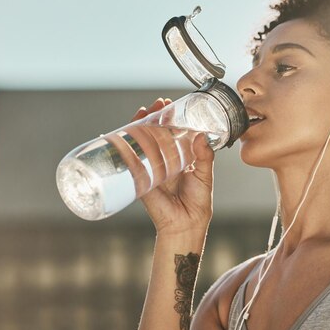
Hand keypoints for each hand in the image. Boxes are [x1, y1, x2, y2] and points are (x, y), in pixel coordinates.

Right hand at [130, 98, 214, 235]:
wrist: (185, 224)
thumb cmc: (198, 202)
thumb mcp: (205, 176)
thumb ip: (205, 157)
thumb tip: (201, 136)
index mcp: (181, 157)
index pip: (173, 132)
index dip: (170, 118)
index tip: (170, 105)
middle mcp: (165, 160)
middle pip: (155, 133)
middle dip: (154, 117)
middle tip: (157, 105)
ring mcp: (151, 167)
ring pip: (142, 142)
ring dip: (140, 125)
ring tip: (143, 111)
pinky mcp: (142, 177)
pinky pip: (132, 160)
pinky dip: (125, 146)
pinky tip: (123, 133)